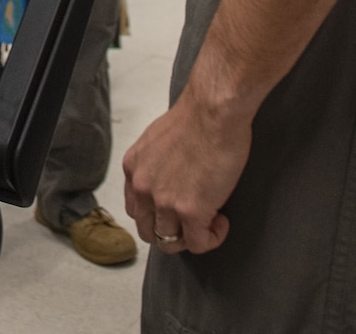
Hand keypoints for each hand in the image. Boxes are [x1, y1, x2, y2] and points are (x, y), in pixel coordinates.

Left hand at [122, 91, 247, 256]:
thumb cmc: (196, 116)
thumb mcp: (158, 138)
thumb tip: (170, 176)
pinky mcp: (190, 212)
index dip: (156, 215)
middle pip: (147, 230)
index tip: (175, 210)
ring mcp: (164, 202)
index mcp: (133, 168)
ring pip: (169, 242)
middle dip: (170, 232)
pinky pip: (198, 243)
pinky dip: (212, 238)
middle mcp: (142, 187)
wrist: (213, 111)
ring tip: (210, 222)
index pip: (136, 208)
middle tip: (192, 223)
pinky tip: (222, 223)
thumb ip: (156, 162)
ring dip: (191, 237)